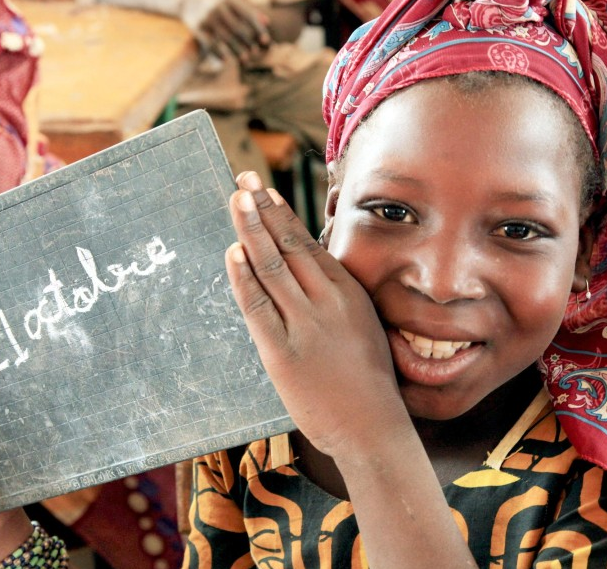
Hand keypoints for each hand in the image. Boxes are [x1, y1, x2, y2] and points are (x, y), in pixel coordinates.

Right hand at [180, 0, 270, 63]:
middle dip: (248, 42)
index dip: (258, 29)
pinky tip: (226, 61)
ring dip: (236, 51)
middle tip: (256, 54)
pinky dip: (218, 53)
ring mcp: (206, 17)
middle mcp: (217, 7)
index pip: (248, 15)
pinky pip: (210, 43)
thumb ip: (249, 10)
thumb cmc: (218, 1)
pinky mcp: (197, 27)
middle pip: (237, 28)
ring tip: (246, 60)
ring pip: (225, 38)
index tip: (267, 41)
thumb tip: (267, 22)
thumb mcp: (232, 0)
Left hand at [224, 172, 411, 458]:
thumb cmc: (369, 380)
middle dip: (261, 209)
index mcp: (347, 294)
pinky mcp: (282, 353)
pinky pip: (259, 307)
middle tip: (242, 179)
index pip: (307, 244)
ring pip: (271, 268)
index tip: (266, 191)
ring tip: (235, 200)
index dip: (282, 215)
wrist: (373, 427)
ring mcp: (304, 326)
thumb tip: (309, 274)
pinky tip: (233, 253)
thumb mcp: (362, 327)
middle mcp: (326, 302)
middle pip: (286, 246)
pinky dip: (244, 278)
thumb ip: (337, 300)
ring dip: (250, 231)